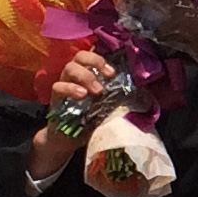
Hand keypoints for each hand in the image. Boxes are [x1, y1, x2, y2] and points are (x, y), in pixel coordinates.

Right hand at [26, 50, 120, 178]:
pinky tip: (81, 96)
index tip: (112, 73)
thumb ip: (117, 98)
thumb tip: (142, 94)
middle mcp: (75, 76)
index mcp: (88, 75)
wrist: (69, 140)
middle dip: (94, 62)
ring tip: (96, 91)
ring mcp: (64, 85)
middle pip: (80, 56)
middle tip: (106, 78)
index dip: (102, 59)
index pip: (92, 56)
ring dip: (85, 76)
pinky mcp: (55, 98)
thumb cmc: (90, 120)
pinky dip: (70, 88)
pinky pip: (58, 86)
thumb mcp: (107, 107)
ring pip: (69, 68)